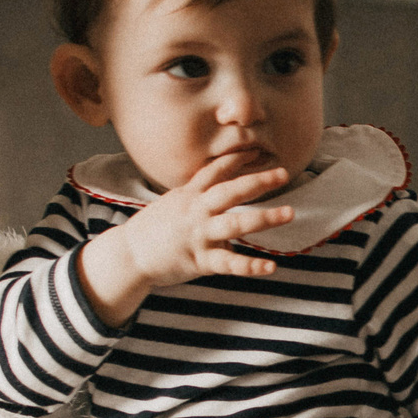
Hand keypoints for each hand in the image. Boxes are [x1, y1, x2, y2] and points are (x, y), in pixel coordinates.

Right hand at [78, 154, 297, 324]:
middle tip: (283, 174)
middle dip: (257, 182)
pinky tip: (271, 266)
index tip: (256, 151)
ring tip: (289, 212)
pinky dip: (251, 266)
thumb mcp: (173, 203)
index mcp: (189, 196)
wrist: (128, 255)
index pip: (214, 172)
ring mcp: (198, 235)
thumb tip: (220, 183)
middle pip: (229, 192)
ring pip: (234, 224)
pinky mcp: (199, 260)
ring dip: (263, 217)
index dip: (235, 160)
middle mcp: (195, 211)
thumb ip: (197, 193)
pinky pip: (229, 263)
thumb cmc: (154, 230)